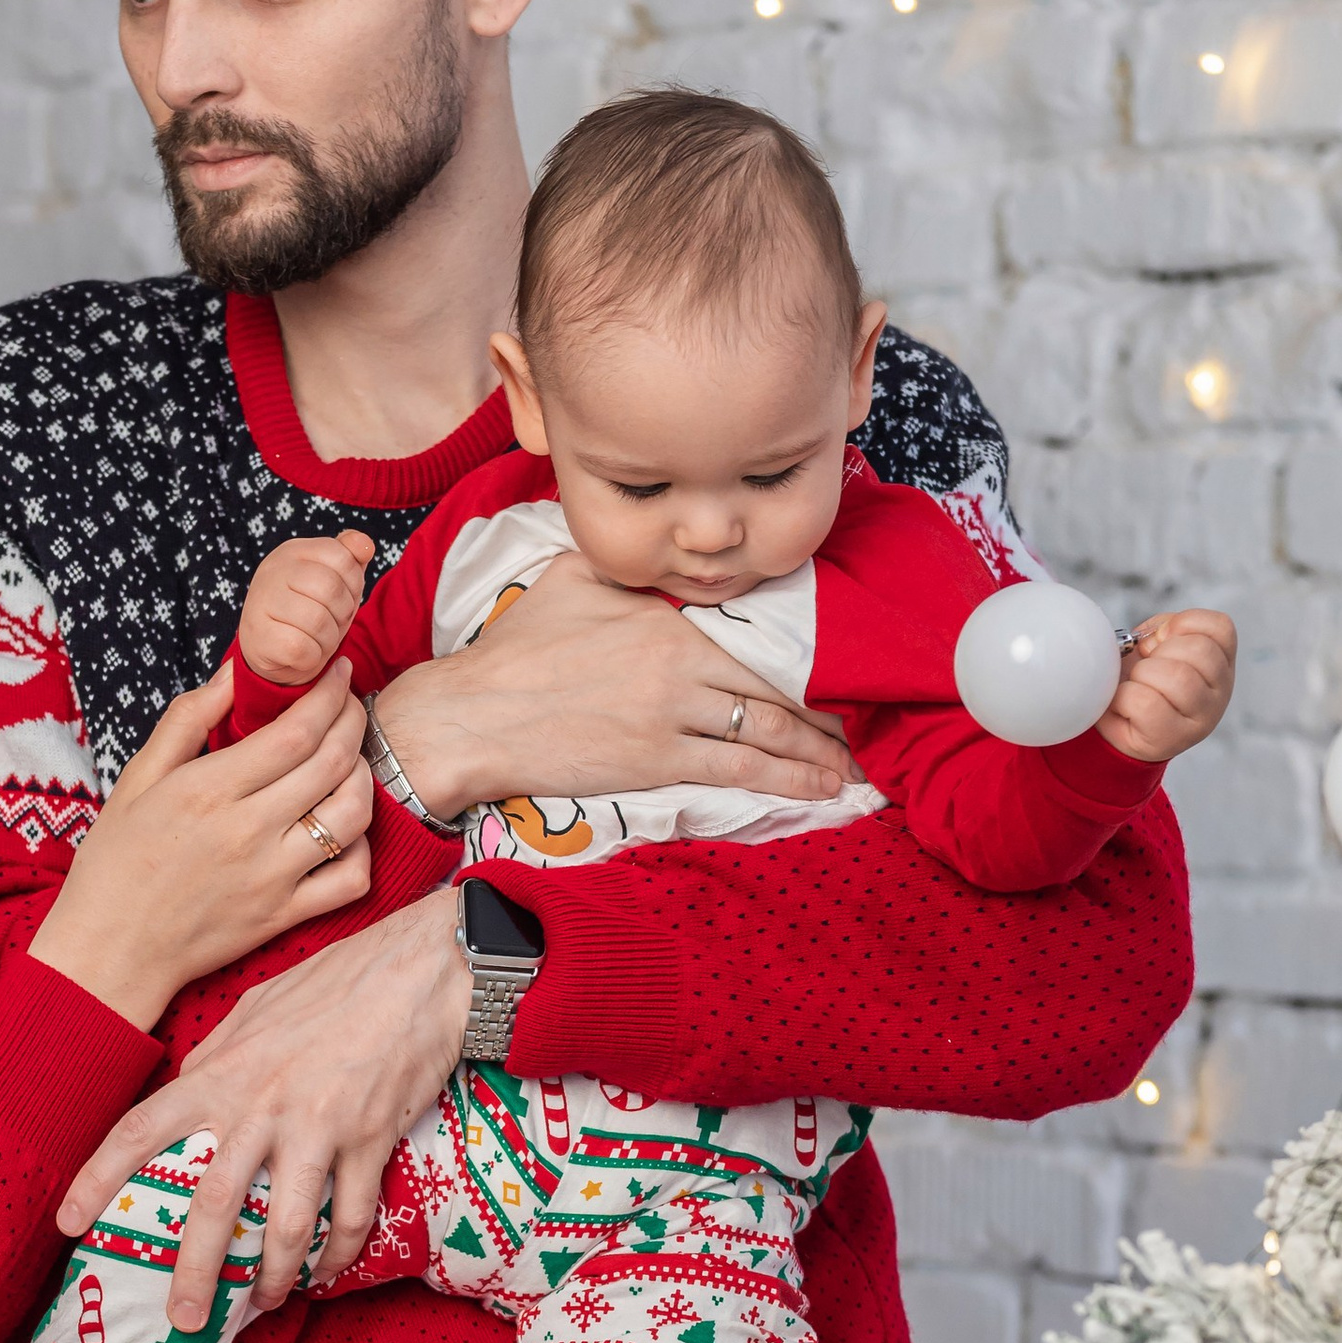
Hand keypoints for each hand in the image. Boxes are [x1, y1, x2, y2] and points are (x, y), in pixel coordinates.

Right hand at [28, 662, 373, 1028]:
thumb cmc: (116, 863)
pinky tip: (345, 831)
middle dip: (353, 720)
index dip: (329, 694)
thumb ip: (188, 720)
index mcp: (208, 790)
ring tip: (350, 762)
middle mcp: (247, 830)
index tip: (337, 672)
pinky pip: (350, 879)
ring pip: (352, 815)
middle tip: (349, 703)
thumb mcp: (137, 780)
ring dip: (363, 778)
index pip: (296, 730)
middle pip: (332, 762)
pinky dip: (362, 849)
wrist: (109, 952)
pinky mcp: (283, 916)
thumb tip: (234, 673)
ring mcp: (272, 877)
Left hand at [56, 892, 467, 1326]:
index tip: (68, 1223)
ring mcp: (315, 1126)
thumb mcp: (256, 1008)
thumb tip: (187, 1084)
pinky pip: (349, 1217)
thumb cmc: (336, 983)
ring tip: (264, 1302)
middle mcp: (259, 1105)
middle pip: (210, 1204)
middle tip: (181, 1320)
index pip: (140, 1129)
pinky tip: (327, 1272)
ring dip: (272, 1276)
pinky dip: (337, 1255)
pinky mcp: (369, 1141)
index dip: (97, 1178)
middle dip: (192, 1271)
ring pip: (283, 1226)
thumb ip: (216, 1055)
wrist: (420, 970)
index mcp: (219, 1072)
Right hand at [237, 532, 373, 688]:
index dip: (354, 584)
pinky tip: (302, 654)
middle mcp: (273, 571)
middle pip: (330, 588)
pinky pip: (302, 648)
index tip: (343, 598)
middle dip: (342, 614)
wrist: (270, 651)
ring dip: (328, 640)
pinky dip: (311, 658)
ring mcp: (261, 602)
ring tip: (317, 640)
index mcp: (293, 551)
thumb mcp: (333, 580)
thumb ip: (350, 557)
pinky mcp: (259, 637)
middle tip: (331, 624)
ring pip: (318, 621)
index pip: (342, 556)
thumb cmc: (307, 612)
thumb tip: (365, 546)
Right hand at [370, 552, 851, 818]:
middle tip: (868, 712)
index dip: (804, 645)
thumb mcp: (572, 579)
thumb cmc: (515, 648)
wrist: (473, 715)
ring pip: (768, 727)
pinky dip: (789, 778)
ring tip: (854, 758)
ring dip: (819, 746)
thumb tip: (659, 556)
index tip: (839, 655)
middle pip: (775, 680)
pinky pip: (741, 768)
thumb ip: (628, 568)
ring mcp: (672, 713)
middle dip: (828, 701)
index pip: (755, 626)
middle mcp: (680, 661)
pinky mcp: (659, 760)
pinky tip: (823, 786)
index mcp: (665, 614)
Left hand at [1097, 609, 1236, 765]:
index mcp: (1221, 662)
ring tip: (1136, 685)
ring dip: (1142, 674)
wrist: (1121, 728)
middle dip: (1160, 651)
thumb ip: (1162, 630)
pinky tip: (1125, 705)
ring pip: (1177, 676)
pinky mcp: (1173, 737)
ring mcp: (1202, 718)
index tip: (1160, 638)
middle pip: (1199, 649)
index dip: (1184, 623)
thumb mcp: (1155, 647)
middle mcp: (1221, 690)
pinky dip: (1124, 698)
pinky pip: (1146, 702)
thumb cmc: (1142, 683)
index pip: (1221, 627)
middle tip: (1146, 668)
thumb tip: (1155, 636)